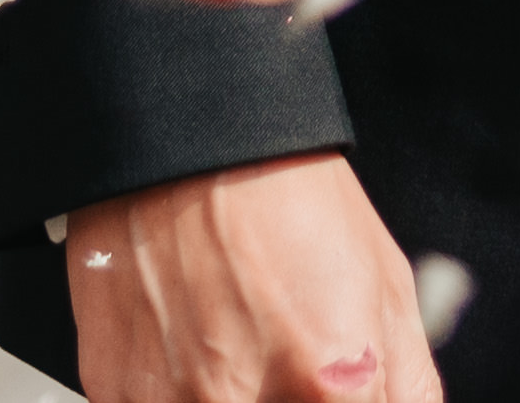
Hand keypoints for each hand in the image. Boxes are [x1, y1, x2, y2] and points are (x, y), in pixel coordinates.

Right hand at [63, 152, 441, 402]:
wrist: (186, 143)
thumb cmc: (290, 200)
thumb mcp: (386, 287)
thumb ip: (408, 390)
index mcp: (328, 379)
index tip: (333, 393)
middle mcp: (238, 402)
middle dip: (285, 398)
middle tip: (282, 356)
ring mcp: (168, 401)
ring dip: (227, 396)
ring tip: (236, 345)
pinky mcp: (112, 391)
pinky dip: (178, 393)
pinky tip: (191, 345)